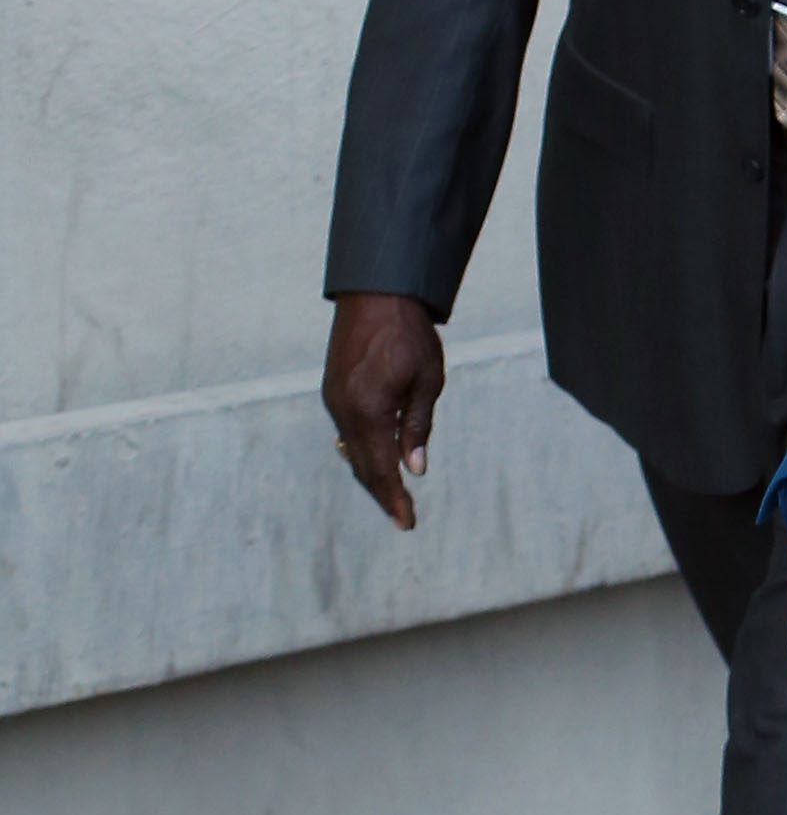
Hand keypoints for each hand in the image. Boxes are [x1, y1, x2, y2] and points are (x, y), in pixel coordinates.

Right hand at [322, 292, 445, 529]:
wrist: (376, 291)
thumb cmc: (409, 334)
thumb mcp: (426, 382)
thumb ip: (417, 428)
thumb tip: (415, 470)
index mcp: (368, 411)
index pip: (380, 470)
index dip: (394, 499)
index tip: (407, 523)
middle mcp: (344, 410)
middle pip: (362, 466)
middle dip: (383, 494)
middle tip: (403, 518)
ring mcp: (334, 399)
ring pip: (352, 449)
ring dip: (372, 472)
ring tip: (393, 494)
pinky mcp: (333, 389)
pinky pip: (347, 430)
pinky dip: (362, 449)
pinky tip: (377, 457)